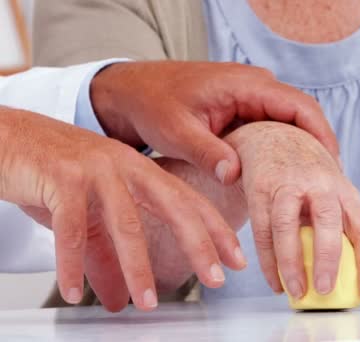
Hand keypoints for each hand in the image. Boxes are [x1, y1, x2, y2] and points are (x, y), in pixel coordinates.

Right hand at [0, 107, 245, 310]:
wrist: (8, 138)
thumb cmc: (54, 175)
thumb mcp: (88, 216)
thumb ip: (106, 257)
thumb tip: (121, 299)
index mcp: (141, 170)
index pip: (189, 201)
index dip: (215, 230)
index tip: (236, 260)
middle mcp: (126, 165)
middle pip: (175, 206)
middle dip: (199, 244)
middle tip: (216, 278)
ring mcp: (96, 169)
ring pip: (126, 222)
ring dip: (137, 267)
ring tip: (145, 303)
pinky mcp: (61, 177)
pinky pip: (72, 228)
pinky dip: (72, 264)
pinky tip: (75, 291)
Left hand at [90, 61, 339, 184]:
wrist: (133, 92)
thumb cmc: (153, 103)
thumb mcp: (177, 130)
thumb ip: (208, 152)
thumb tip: (236, 176)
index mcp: (247, 84)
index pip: (300, 106)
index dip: (322, 136)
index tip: (334, 166)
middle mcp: (257, 87)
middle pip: (304, 117)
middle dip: (319, 149)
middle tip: (331, 184)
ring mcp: (253, 99)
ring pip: (292, 125)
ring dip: (303, 152)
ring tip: (316, 186)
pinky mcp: (245, 112)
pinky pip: (275, 130)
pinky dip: (285, 152)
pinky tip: (288, 178)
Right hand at [225, 122, 359, 301]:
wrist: (270, 137)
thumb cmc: (307, 174)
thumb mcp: (331, 190)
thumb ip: (339, 223)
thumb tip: (350, 276)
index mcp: (344, 190)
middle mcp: (319, 184)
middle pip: (328, 221)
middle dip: (328, 258)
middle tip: (325, 290)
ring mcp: (288, 185)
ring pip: (288, 226)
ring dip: (291, 263)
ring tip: (296, 291)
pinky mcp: (260, 189)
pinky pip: (263, 230)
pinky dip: (268, 261)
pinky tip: (275, 281)